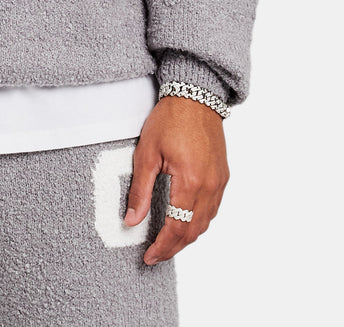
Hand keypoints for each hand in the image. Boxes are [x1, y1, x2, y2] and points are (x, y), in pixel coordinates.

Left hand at [124, 95, 229, 265]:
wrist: (195, 96)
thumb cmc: (170, 119)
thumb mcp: (146, 153)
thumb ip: (140, 190)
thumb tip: (132, 220)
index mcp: (190, 182)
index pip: (176, 228)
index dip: (162, 247)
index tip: (148, 256)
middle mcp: (209, 187)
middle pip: (193, 231)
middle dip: (174, 247)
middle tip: (155, 255)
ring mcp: (219, 182)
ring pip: (205, 223)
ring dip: (187, 237)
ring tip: (167, 243)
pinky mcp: (222, 176)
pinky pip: (212, 209)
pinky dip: (198, 222)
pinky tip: (185, 223)